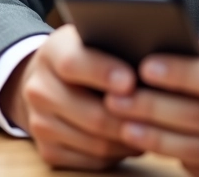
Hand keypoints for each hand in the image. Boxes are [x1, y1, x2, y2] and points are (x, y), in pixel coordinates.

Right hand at [0, 24, 143, 169]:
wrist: (46, 79)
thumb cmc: (86, 54)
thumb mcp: (94, 37)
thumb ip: (114, 43)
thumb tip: (154, 60)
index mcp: (52, 53)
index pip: (73, 63)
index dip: (103, 73)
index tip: (131, 82)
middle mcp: (39, 89)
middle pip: (91, 114)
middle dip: (130, 117)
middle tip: (159, 115)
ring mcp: (40, 123)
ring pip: (96, 143)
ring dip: (130, 139)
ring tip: (154, 128)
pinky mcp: (48, 151)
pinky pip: (92, 161)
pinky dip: (119, 154)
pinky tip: (134, 139)